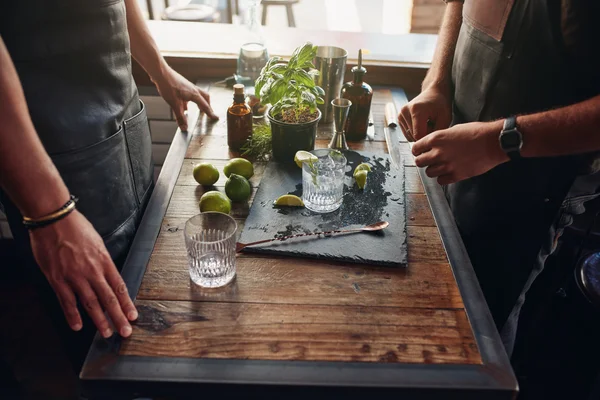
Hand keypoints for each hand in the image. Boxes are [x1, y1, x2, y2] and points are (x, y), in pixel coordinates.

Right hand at [29, 210, 137, 337]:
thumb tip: (107, 274)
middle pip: (108, 299)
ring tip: (106, 332)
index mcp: (104, 261)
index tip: (133, 315)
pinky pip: (67, 301)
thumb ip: (102, 261)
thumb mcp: (97, 242)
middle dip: (118, 317)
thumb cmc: (76, 227)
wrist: (55, 220)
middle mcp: (92, 271)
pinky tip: (77, 326)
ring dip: (99, 320)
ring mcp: (75, 277)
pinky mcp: (58, 279)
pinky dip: (72, 315)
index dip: (127, 303)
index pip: (119, 287)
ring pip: (91, 303)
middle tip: (125, 331)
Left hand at [153, 67, 218, 129]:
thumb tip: (184, 127)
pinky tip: (184, 104)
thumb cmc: (168, 85)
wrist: (160, 73)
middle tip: (208, 113)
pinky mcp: (182, 85)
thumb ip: (180, 117)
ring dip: (200, 102)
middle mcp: (193, 89)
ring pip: (198, 95)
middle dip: (208, 106)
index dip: (210, 113)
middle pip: (205, 98)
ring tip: (199, 109)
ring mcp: (188, 86)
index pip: (205, 106)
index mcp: (194, 94)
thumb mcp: (174, 104)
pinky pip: (190, 93)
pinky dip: (191, 100)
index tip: (215, 117)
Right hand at [399, 86, 451, 140]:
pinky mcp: (399, 117)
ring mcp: (400, 114)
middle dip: (424, 136)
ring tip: (428, 125)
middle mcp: (405, 111)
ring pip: (410, 136)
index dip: (428, 139)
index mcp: (416, 110)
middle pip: (414, 136)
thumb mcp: (444, 119)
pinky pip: (407, 134)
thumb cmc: (441, 105)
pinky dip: (415, 132)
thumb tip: (427, 149)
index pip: (419, 135)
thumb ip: (435, 134)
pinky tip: (422, 124)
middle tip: (434, 127)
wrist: (433, 92)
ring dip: (420, 135)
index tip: (436, 137)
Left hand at [411, 120, 507, 184]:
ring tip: (441, 166)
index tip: (421, 151)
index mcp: (436, 138)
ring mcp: (447, 165)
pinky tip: (448, 172)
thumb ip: (441, 138)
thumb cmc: (476, 132)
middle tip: (429, 160)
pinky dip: (443, 178)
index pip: (416, 148)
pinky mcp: (456, 175)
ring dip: (433, 170)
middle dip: (423, 161)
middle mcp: (438, 152)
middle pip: (419, 162)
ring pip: (429, 173)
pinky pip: (441, 181)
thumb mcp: (454, 129)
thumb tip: (433, 144)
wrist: (494, 141)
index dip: (418, 150)